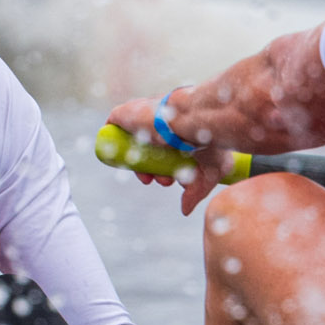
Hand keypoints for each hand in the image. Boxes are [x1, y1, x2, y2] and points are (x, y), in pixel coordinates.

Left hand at [107, 95, 236, 213]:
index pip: (164, 149)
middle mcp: (161, 121)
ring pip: (132, 141)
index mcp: (179, 128)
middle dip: (154, 170)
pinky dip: (113, 142)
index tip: (170, 181)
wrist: (196, 119)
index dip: (163, 168)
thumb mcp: (212, 170)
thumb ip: (197, 191)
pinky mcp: (126, 113)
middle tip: (163, 181)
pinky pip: (112, 126)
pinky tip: (120, 157)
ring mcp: (143, 115)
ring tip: (149, 178)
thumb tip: (185, 210)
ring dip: (138, 164)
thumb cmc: (209, 140)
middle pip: (148, 148)